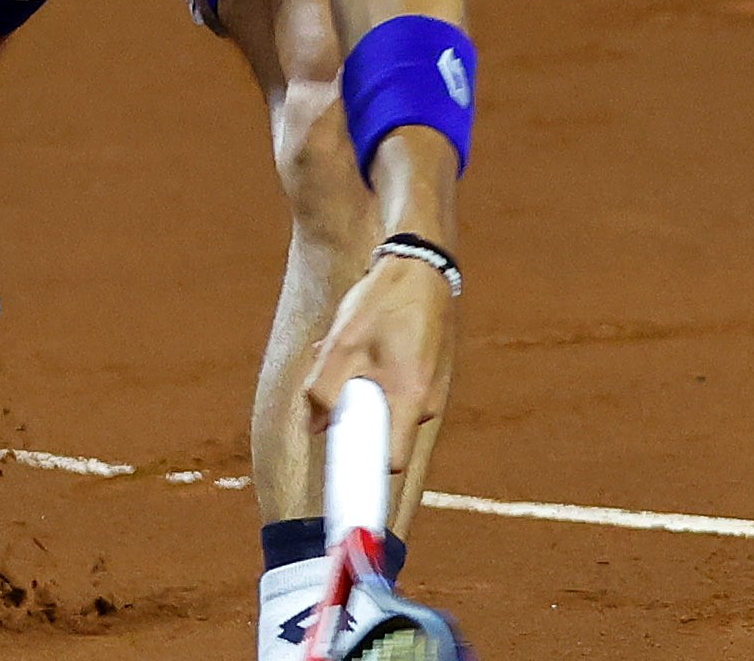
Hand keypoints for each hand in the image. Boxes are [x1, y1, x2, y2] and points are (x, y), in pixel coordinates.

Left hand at [302, 253, 453, 506]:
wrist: (422, 266)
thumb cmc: (382, 303)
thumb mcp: (341, 344)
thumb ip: (324, 390)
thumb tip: (319, 427)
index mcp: (410, 399)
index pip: (392, 463)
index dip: (368, 477)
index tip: (347, 487)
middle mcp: (428, 403)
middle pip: (389, 440)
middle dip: (360, 430)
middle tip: (335, 411)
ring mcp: (434, 389)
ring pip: (391, 413)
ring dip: (365, 400)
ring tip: (348, 361)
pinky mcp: (431, 375)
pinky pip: (400, 395)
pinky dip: (378, 384)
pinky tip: (363, 352)